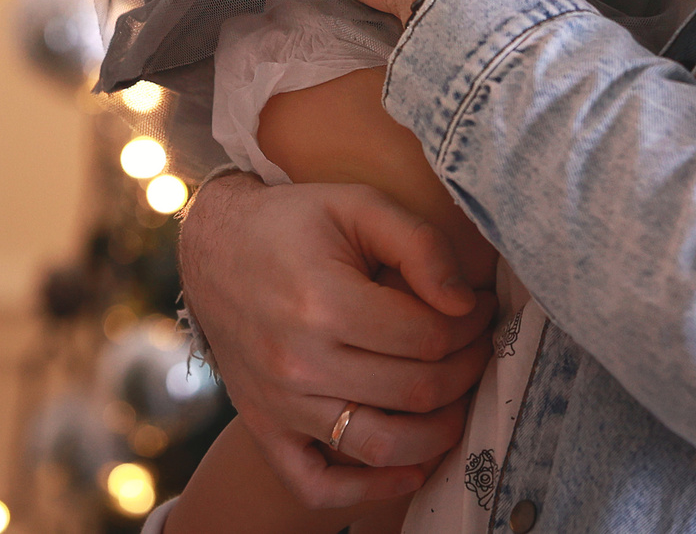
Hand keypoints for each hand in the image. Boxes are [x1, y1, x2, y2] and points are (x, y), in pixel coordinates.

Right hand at [179, 173, 494, 508]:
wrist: (215, 247)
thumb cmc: (294, 223)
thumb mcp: (358, 205)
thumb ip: (420, 245)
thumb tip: (465, 303)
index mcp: (323, 302)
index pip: (429, 338)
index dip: (471, 325)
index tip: (480, 309)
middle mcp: (298, 363)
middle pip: (415, 391)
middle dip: (467, 369)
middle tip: (477, 345)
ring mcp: (279, 404)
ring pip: (381, 446)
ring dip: (439, 432)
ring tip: (456, 399)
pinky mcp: (264, 428)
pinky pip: (317, 485)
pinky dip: (367, 491)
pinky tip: (409, 468)